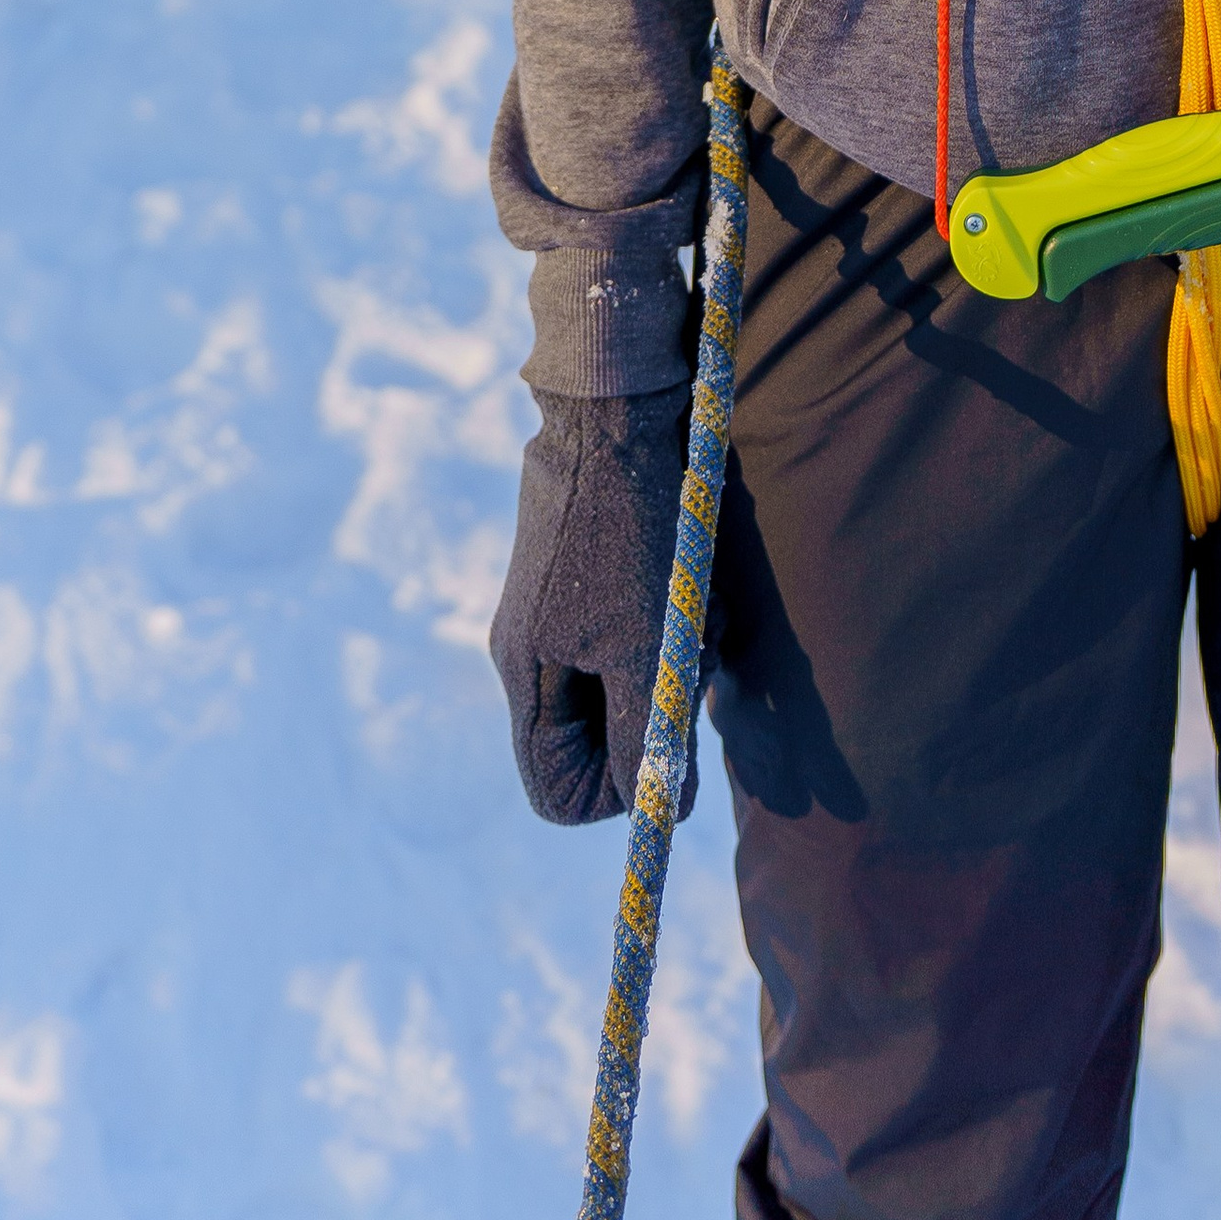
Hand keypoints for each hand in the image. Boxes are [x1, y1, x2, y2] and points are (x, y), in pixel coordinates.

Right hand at [491, 386, 694, 823]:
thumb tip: (660, 807)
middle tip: (686, 661)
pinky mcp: (594, 579)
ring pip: (633, 683)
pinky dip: (676, 624)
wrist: (614, 413)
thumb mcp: (643, 645)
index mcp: (528, 678)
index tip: (665, 743)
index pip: (558, 793)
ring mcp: (563, 615)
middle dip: (658, 711)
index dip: (618, 791)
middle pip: (604, 738)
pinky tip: (692, 584)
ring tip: (692, 609)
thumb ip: (648, 734)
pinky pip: (643, 635)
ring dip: (674, 661)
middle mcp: (535, 654)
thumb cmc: (629, 532)